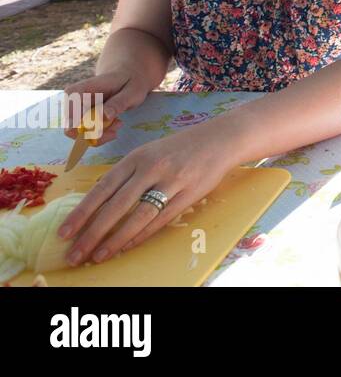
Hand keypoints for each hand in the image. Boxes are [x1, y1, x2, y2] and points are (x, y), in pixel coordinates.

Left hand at [55, 126, 238, 266]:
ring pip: (137, 216)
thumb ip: (127, 174)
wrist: (221, 139)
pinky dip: (141, 235)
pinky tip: (127, 247)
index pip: (102, 188)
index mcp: (137, 157)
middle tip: (74, 255)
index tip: (64, 233)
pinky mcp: (189, 194)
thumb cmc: (180, 148)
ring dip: (115, 240)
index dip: (81, 212)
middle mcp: (151, 168)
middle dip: (92, 233)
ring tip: (98, 257)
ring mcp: (171, 181)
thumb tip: (99, 202)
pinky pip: (161, 219)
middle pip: (116, 206)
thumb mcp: (150, 153)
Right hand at [62, 64, 161, 144]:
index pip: (70, 112)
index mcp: (81, 90)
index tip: (106, 129)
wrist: (126, 75)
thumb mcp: (132, 91)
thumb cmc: (130, 82)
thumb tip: (103, 117)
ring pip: (79, 134)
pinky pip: (85, 133)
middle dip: (96, 134)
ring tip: (119, 122)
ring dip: (101, 134)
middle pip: (72, 128)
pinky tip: (114, 123)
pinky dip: (100, 133)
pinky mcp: (79, 117)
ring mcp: (74, 110)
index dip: (83, 126)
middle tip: (118, 125)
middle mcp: (72, 100)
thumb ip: (118, 103)